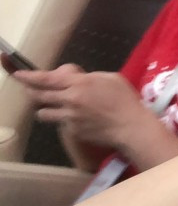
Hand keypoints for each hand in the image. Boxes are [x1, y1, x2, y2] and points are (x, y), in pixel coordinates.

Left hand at [12, 65, 149, 149]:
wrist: (130, 126)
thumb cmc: (125, 99)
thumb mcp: (111, 78)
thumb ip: (89, 77)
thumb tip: (76, 78)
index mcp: (80, 83)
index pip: (47, 78)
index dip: (30, 76)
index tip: (19, 75)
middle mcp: (71, 99)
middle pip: (40, 95)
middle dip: (31, 92)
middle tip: (30, 90)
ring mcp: (70, 117)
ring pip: (44, 113)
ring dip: (46, 109)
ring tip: (54, 108)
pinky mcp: (72, 131)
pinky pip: (60, 124)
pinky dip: (64, 121)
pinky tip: (78, 120)